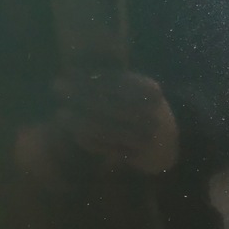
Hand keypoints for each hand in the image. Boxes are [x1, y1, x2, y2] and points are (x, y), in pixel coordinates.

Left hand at [54, 71, 179, 174]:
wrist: (170, 142)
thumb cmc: (144, 109)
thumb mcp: (137, 89)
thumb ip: (114, 81)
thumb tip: (78, 72)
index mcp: (149, 91)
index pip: (114, 82)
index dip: (90, 78)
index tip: (68, 73)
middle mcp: (150, 113)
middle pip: (108, 104)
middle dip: (80, 96)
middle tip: (57, 88)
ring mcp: (146, 136)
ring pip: (107, 129)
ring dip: (80, 122)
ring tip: (60, 115)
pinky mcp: (138, 156)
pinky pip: (110, 148)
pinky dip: (91, 141)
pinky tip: (75, 134)